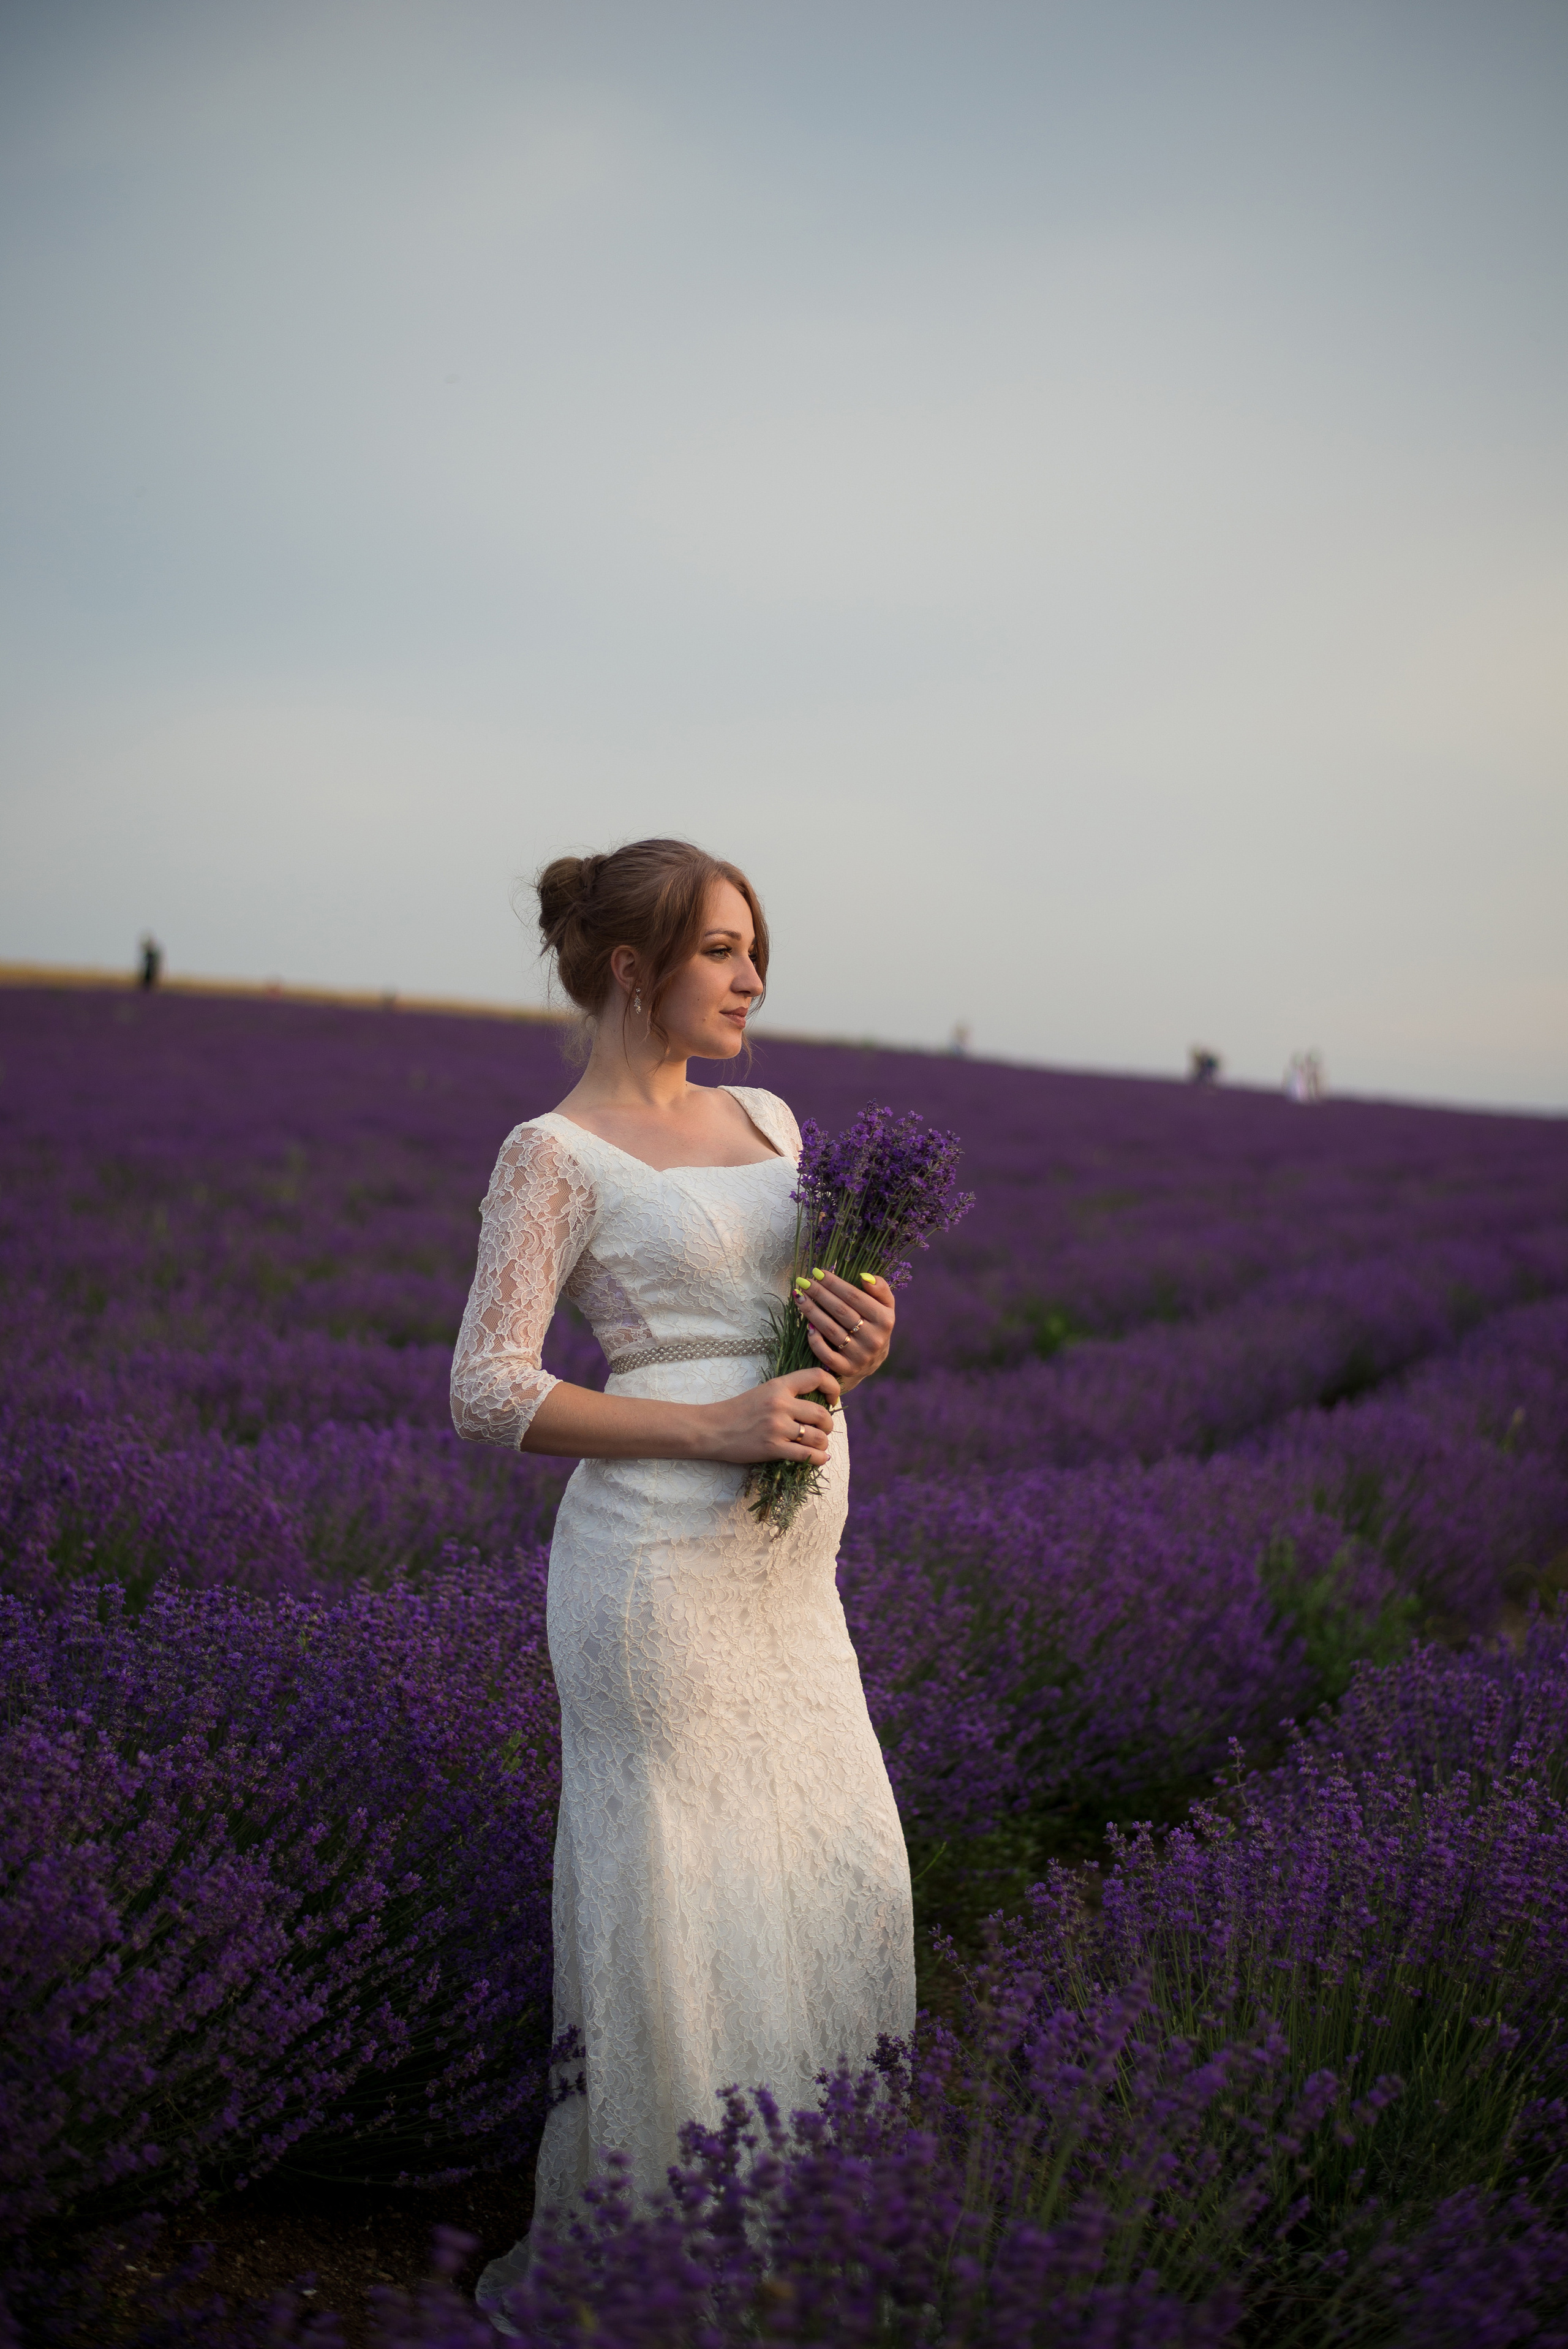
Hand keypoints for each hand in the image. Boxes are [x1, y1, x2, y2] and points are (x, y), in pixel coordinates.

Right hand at [698, 1368, 842, 1466]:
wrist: (712, 1429)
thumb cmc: (738, 1411)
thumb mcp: (763, 1392)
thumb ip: (787, 1394)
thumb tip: (819, 1403)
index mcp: (778, 1386)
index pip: (816, 1377)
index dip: (833, 1387)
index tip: (833, 1399)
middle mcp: (780, 1404)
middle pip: (822, 1414)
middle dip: (828, 1425)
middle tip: (823, 1430)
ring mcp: (776, 1427)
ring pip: (818, 1437)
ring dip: (823, 1444)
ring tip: (817, 1445)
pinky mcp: (772, 1448)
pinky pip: (807, 1455)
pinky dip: (819, 1459)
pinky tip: (819, 1458)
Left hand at [794, 1269, 894, 1391]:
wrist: (873, 1360)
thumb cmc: (875, 1324)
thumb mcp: (885, 1305)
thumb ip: (880, 1288)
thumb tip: (864, 1276)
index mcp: (885, 1320)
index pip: (854, 1297)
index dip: (834, 1283)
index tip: (818, 1272)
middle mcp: (874, 1339)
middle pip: (840, 1311)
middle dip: (820, 1294)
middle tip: (804, 1281)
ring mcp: (860, 1356)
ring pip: (831, 1331)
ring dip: (812, 1312)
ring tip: (799, 1297)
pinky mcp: (847, 1369)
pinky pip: (826, 1354)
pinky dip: (815, 1340)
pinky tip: (807, 1326)